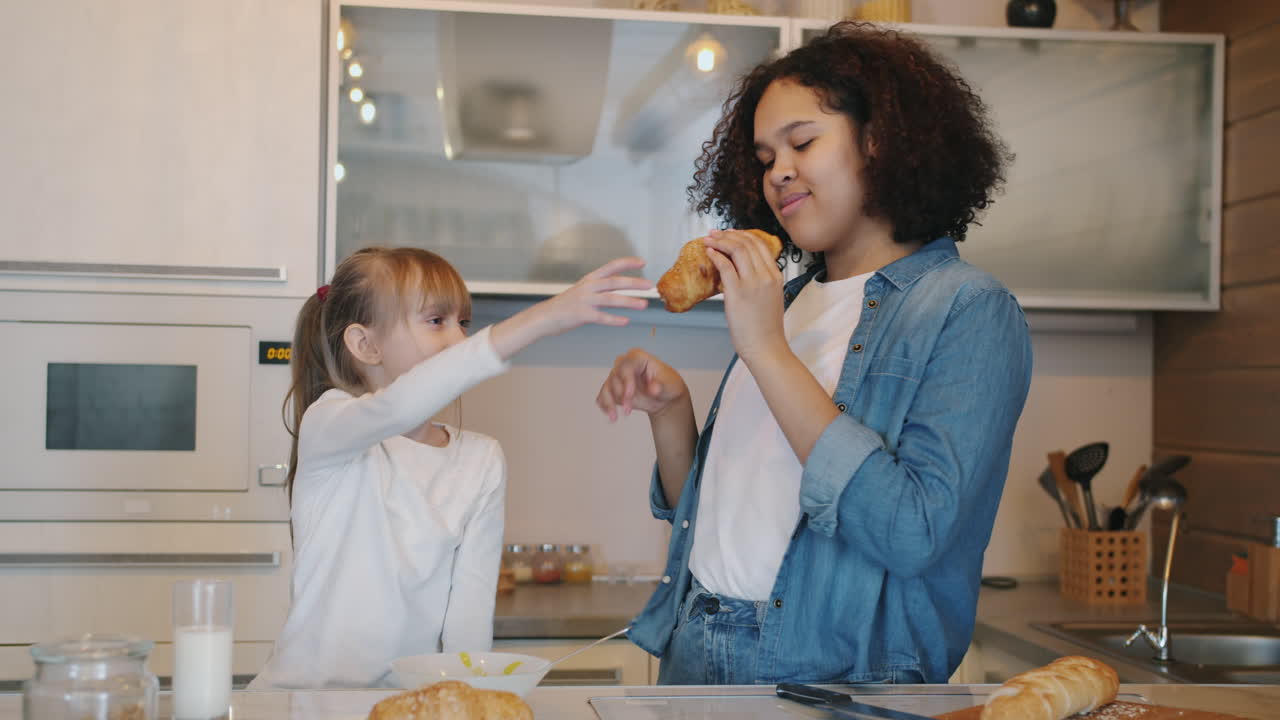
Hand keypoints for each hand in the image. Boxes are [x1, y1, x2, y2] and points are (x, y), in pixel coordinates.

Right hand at [538, 257, 651, 334]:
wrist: (544, 317)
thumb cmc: (565, 306)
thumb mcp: (582, 291)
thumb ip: (599, 288)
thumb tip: (618, 287)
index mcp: (589, 279)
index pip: (611, 266)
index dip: (627, 263)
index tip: (642, 262)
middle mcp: (588, 287)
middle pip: (614, 282)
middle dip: (634, 283)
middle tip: (649, 285)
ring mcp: (584, 301)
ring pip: (611, 299)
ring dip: (629, 302)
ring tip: (643, 305)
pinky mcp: (581, 315)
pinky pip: (601, 317)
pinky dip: (614, 319)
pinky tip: (625, 321)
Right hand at [596, 348, 687, 421]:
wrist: (664, 397)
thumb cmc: (667, 385)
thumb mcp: (669, 384)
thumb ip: (660, 386)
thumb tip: (653, 389)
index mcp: (638, 358)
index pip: (627, 366)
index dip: (626, 380)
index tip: (629, 395)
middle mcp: (624, 365)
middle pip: (615, 376)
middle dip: (619, 394)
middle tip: (628, 410)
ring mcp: (617, 377)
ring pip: (607, 387)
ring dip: (609, 403)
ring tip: (614, 417)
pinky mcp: (613, 390)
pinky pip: (603, 397)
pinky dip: (605, 406)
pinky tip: (611, 416)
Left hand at [702, 229, 785, 362]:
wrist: (766, 347)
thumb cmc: (765, 328)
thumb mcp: (770, 297)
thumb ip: (761, 281)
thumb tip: (741, 270)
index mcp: (775, 276)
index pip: (760, 245)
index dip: (743, 235)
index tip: (730, 233)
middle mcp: (766, 276)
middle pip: (747, 243)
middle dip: (728, 235)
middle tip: (715, 233)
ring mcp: (752, 283)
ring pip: (736, 249)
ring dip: (720, 241)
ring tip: (709, 240)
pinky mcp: (737, 292)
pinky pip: (725, 265)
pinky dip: (715, 255)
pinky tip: (709, 253)